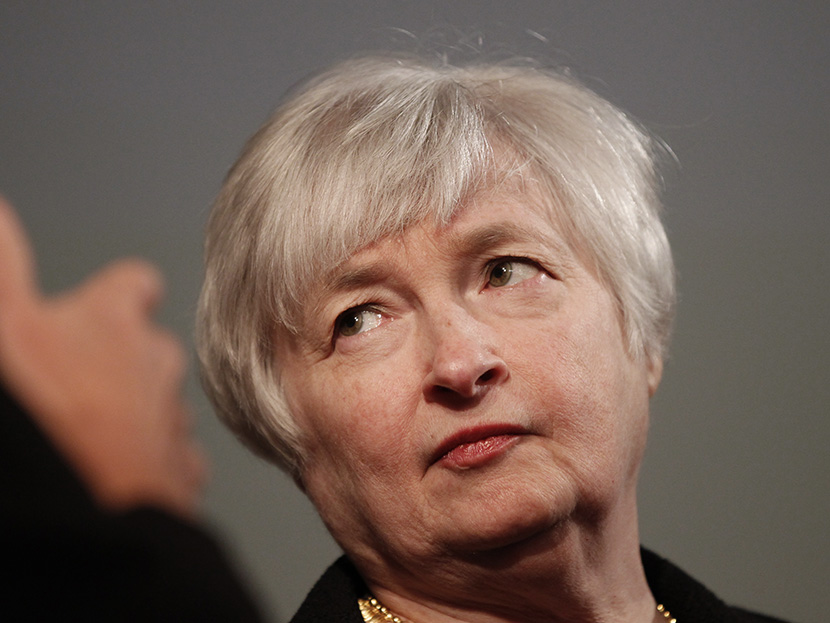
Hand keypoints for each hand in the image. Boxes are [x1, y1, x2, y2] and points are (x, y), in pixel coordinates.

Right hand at [0, 197, 205, 517]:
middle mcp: (157, 365)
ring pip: (162, 406)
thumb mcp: (5, 323)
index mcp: (114, 322)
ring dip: (138, 414)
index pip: (136, 283)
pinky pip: (174, 460)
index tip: (110, 301)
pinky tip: (120, 475)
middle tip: (84, 384)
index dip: (122, 292)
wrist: (81, 510)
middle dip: (126, 361)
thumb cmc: (40, 412)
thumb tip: (0, 210)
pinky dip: (152, 464)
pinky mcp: (181, 475)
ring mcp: (172, 421)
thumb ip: (3, 261)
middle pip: (153, 349)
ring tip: (96, 436)